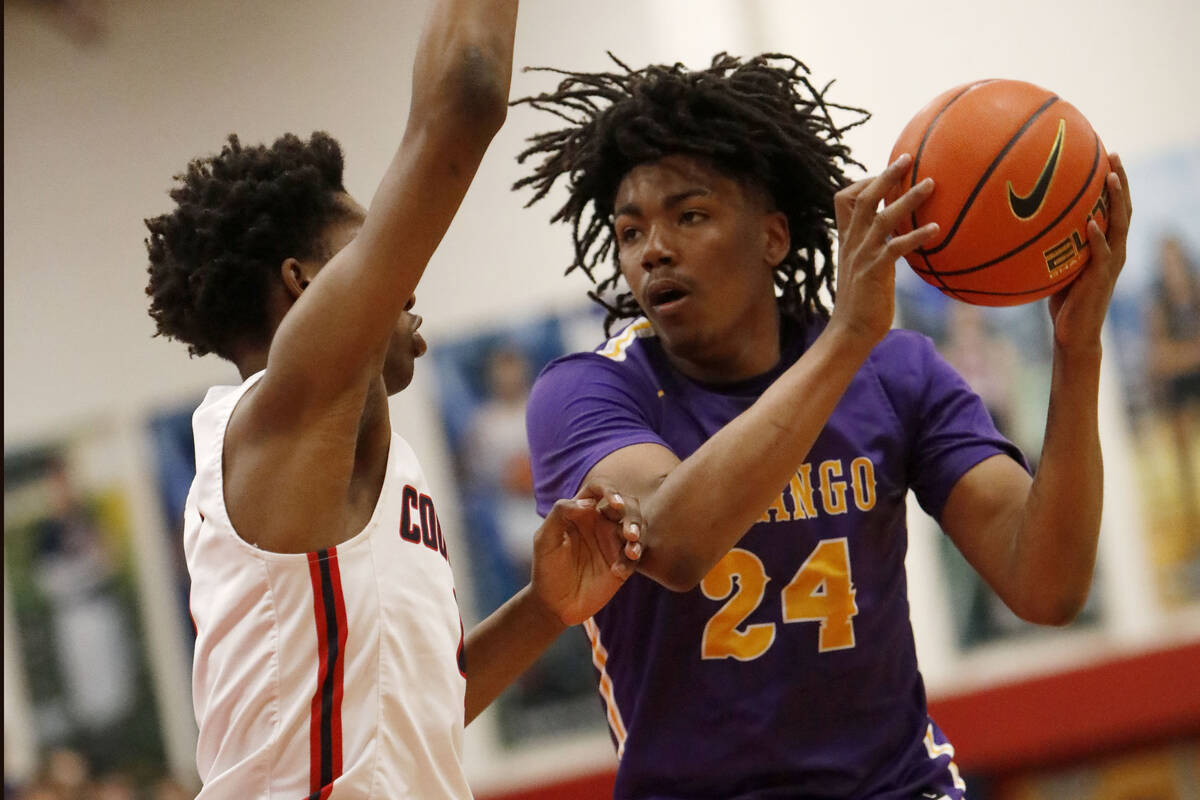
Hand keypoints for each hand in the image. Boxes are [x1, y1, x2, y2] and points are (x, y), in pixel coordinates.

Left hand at [530, 483, 642, 626]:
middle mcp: (601, 523)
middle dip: (632, 515)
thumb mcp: (545, 539)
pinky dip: (631, 559)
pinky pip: (635, 555)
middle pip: (626, 504)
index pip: (599, 489)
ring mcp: (613, 543)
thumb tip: (588, 503)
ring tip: (631, 550)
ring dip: (638, 534)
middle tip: (629, 533)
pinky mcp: (623, 563)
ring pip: (637, 526)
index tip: (614, 503)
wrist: (554, 603)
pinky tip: (618, 571)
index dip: (610, 490)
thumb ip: (560, 513)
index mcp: (582, 511)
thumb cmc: (546, 567)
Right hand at [829, 153, 939, 347]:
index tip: (886, 173)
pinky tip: (936, 228)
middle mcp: (851, 243)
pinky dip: (916, 235)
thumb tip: (897, 237)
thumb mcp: (864, 269)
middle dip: (885, 175)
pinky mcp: (874, 272)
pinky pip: (895, 247)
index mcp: (847, 240)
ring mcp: (862, 257)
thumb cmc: (862, 304)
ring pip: (881, 217)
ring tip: (931, 183)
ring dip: (907, 198)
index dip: (864, 182)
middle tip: (908, 157)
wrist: (850, 333)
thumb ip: (875, 249)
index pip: (844, 199)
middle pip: (862, 198)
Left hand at [1047, 153, 1132, 351]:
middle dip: (1120, 180)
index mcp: (1106, 245)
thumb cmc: (1062, 299)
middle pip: (1123, 207)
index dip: (1114, 182)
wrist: (1073, 332)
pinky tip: (1091, 223)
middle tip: (1114, 153)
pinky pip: (1101, 254)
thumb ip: (1051, 245)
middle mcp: (1114, 249)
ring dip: (1116, 200)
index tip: (1107, 155)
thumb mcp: (1056, 265)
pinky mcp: (1100, 278)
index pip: (1114, 207)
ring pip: (1120, 225)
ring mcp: (1110, 263)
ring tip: (1110, 177)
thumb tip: (1022, 224)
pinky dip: (1098, 238)